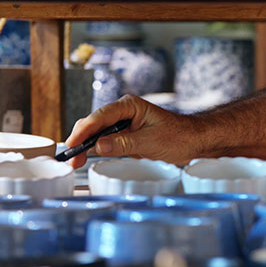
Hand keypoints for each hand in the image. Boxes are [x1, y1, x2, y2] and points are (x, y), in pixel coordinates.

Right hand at [64, 95, 202, 167]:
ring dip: (85, 146)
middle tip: (70, 156)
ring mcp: (123, 124)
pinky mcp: (125, 136)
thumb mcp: (150, 142)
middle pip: (94, 123)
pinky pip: (105, 141)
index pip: (101, 116)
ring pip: (97, 133)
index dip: (85, 130)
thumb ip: (124, 143)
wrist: (195, 142)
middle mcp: (124, 112)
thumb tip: (99, 146)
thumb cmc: (180, 136)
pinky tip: (85, 158)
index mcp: (130, 105)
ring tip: (74, 161)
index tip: (73, 142)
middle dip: (80, 139)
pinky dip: (95, 149)